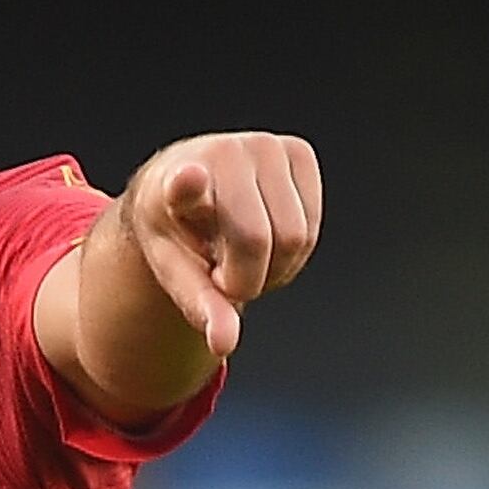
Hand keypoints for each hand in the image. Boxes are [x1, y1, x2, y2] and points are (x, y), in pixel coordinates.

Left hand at [120, 132, 321, 358]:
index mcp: (175, 181)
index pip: (185, 183)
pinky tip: (267, 238)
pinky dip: (294, 252)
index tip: (190, 177)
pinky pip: (313, 227)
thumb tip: (225, 343)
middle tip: (222, 272)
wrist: (185, 181)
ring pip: (296, 237)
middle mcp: (223, 153)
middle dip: (246, 278)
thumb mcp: (175, 270)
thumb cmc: (177, 228)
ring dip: (274, 267)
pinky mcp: (298, 151)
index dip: (189, 185)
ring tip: (241, 254)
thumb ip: (200, 305)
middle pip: (260, 243)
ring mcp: (265, 145)